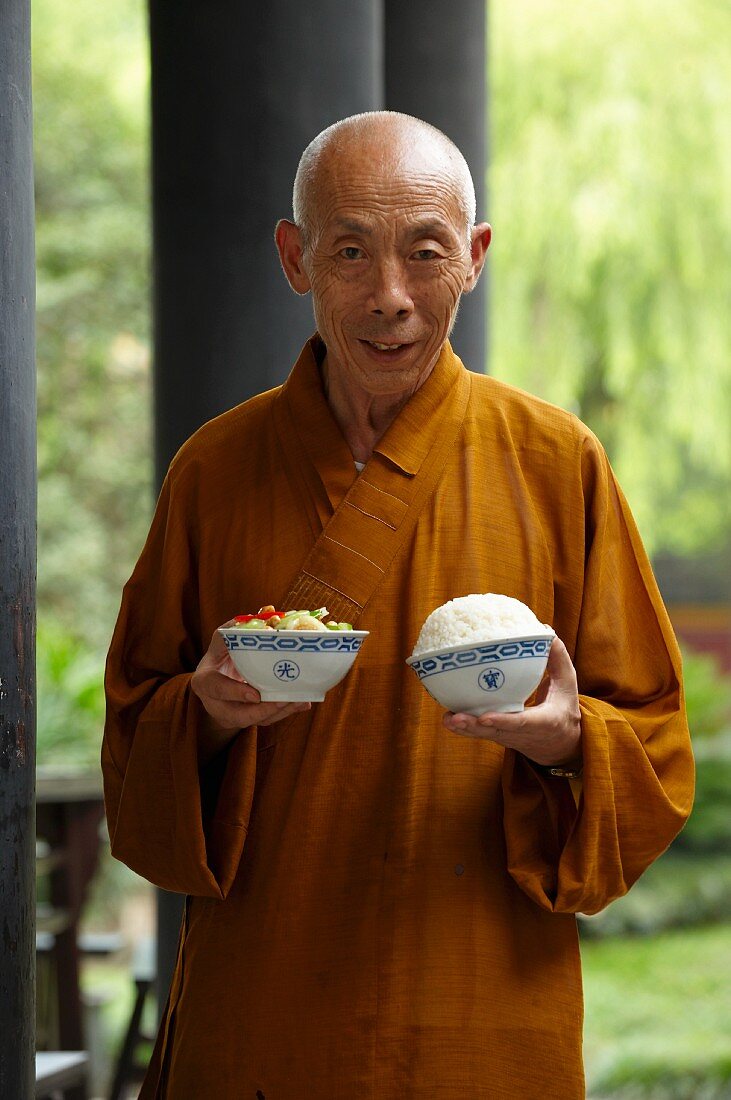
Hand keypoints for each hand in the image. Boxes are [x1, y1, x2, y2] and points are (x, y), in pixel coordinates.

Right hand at [191, 623, 310, 731]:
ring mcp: (230, 716)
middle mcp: (215, 704)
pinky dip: (284, 712)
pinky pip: (266, 720)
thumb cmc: (220, 658)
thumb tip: (264, 617)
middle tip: (284, 700)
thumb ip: (233, 633)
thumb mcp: (220, 644)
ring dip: (279, 712)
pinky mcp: (246, 720)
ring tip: (300, 700)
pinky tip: (302, 703)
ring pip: (255, 721)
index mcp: (205, 682)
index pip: (216, 689)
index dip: (235, 692)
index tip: (255, 695)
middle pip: (238, 716)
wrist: (216, 679)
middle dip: (263, 711)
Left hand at [442, 635, 581, 766]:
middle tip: (456, 718)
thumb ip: (558, 658)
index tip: (486, 716)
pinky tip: (448, 717)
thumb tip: (544, 630)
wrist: (560, 744)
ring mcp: (508, 737)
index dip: (503, 721)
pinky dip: (464, 728)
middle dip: (475, 727)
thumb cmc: (564, 707)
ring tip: (448, 719)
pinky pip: (480, 733)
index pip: (523, 723)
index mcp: (544, 722)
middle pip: (496, 732)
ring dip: (465, 729)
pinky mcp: (498, 736)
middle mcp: (523, 734)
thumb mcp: (568, 684)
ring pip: (485, 735)